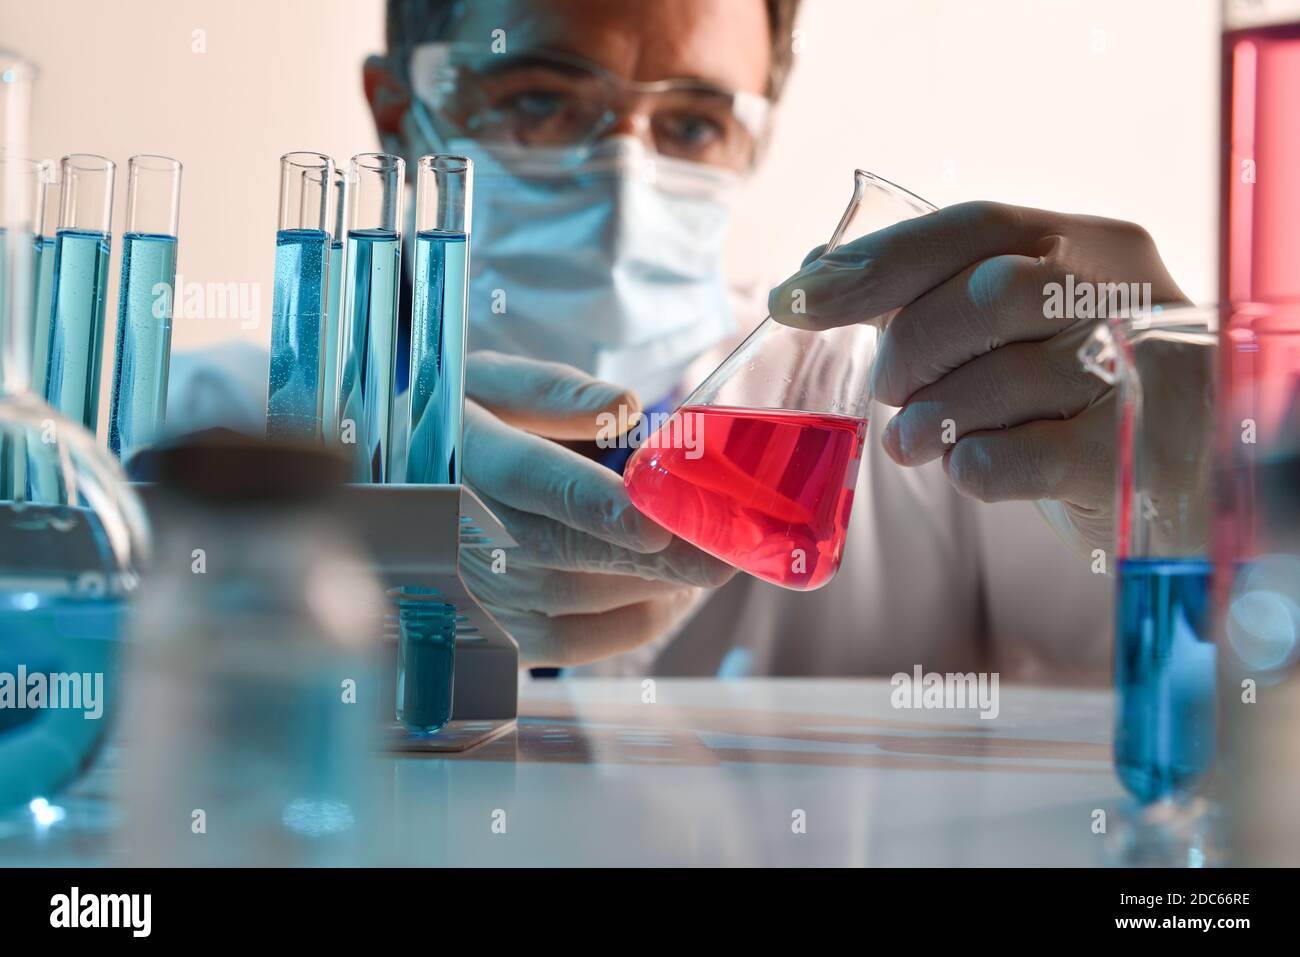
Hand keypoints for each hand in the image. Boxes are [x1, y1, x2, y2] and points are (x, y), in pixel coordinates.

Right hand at [459, 351, 735, 666]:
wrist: (400, 491)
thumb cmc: (464, 425)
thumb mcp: (488, 383)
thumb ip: (550, 391)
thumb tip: (624, 406)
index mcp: (467, 457)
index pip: (533, 482)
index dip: (596, 506)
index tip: (654, 519)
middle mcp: (468, 534)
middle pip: (573, 551)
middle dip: (662, 553)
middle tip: (734, 544)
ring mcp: (483, 593)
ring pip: (587, 597)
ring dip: (661, 580)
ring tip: (717, 551)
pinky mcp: (502, 635)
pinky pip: (581, 643)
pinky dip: (640, 618)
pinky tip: (676, 590)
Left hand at [768, 201, 1189, 551]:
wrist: (1187, 476)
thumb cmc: (1080, 390)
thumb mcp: (1023, 325)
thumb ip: (930, 292)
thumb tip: (813, 268)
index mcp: (1098, 244)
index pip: (976, 224)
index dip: (877, 261)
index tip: (796, 297)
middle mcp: (1133, 294)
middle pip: (991, 292)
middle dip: (912, 347)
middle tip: (889, 389)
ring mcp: (1146, 374)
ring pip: (1008, 375)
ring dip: (933, 415)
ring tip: (912, 440)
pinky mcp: (1137, 458)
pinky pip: (1027, 457)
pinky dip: (974, 464)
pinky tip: (965, 468)